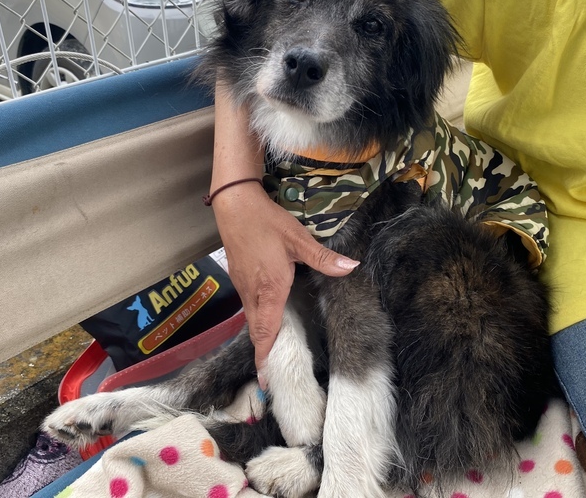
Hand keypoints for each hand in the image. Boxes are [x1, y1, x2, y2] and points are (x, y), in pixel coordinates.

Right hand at [211, 181, 358, 384]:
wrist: (234, 203)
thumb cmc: (266, 221)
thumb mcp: (298, 238)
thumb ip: (323, 258)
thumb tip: (351, 268)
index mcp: (270, 289)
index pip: (267, 332)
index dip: (267, 357)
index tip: (268, 381)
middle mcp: (253, 293)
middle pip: (258, 331)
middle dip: (265, 355)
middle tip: (272, 378)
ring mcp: (243, 285)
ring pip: (252, 320)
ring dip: (261, 339)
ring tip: (272, 356)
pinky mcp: (240, 277)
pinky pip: (249, 307)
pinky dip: (258, 321)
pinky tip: (267, 320)